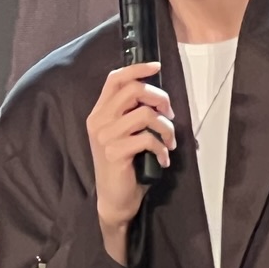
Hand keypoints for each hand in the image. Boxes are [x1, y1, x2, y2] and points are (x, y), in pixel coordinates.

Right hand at [86, 61, 175, 259]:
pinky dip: (162, 148)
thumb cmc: (125, 167)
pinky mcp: (115, 153)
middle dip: (160, 98)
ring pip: (144, 114)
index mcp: (100, 113)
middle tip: (170, 115)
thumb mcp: (125, 136)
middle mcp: (99, 121)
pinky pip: (147, 139)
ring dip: (165, 128)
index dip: (137, 69)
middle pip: (133, 90)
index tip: (157, 67)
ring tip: (170, 142)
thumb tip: (159, 98)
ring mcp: (105, 137)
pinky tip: (164, 159)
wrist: (114, 200)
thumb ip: (132, 115)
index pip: (115, 78)